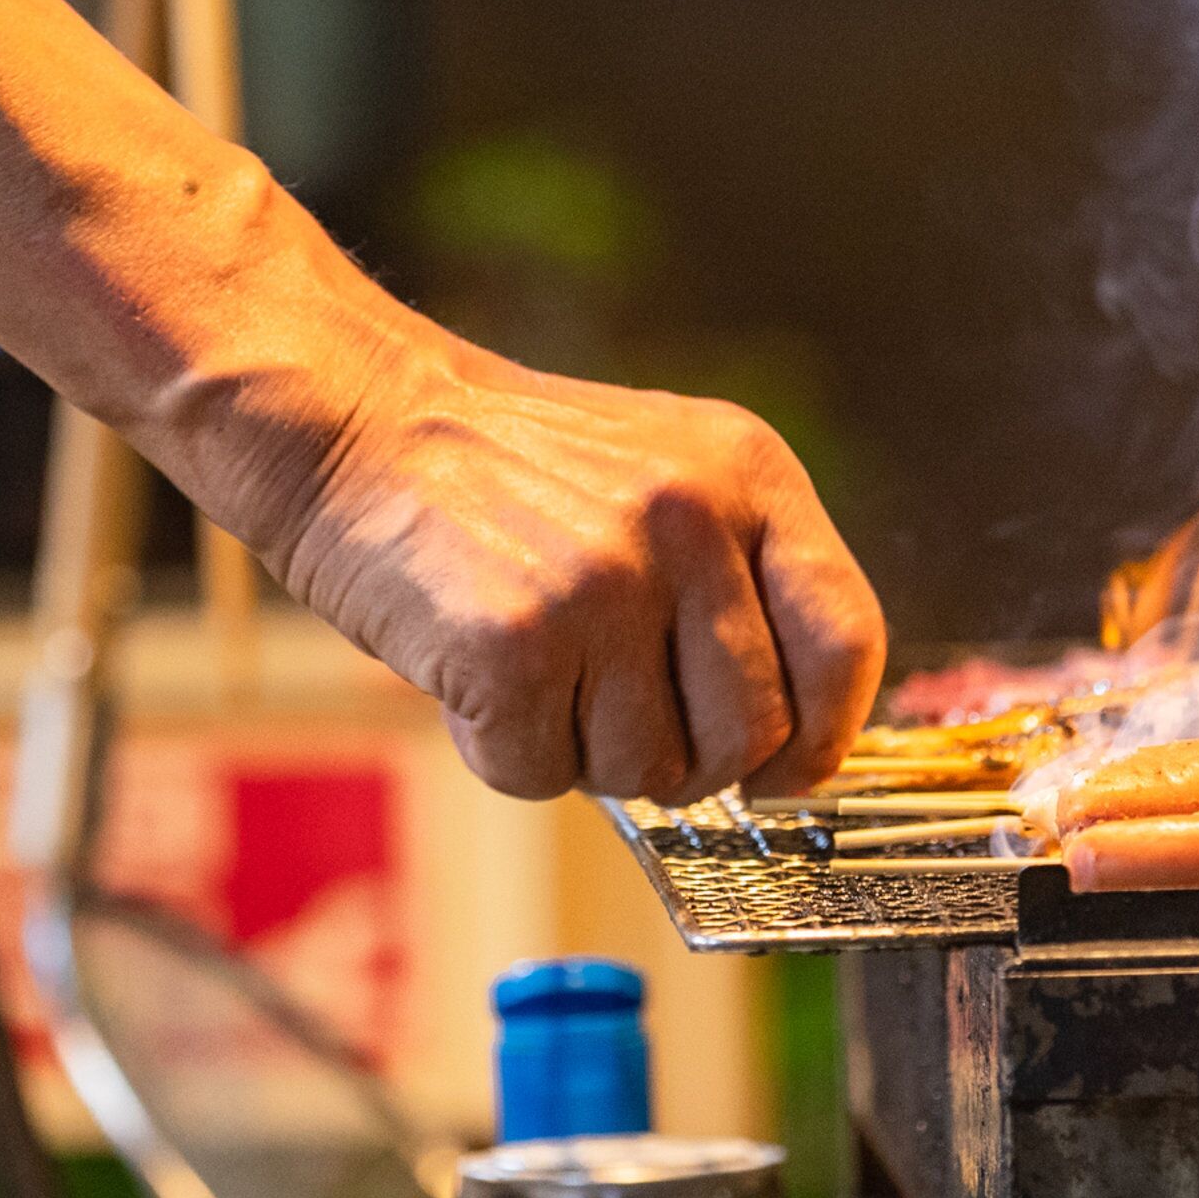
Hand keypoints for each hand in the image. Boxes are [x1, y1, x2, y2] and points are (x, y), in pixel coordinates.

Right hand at [264, 338, 884, 803]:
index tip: (787, 773)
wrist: (353, 423)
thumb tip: (791, 751)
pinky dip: (499, 751)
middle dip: (684, 762)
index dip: (822, 735)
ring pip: (646, 772)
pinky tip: (473, 676)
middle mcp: (690, 522)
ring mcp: (605, 582)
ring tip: (529, 664)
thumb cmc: (501, 474)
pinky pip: (541, 774)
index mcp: (747, 473)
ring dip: (580, 752)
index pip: (845, 640)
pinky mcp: (517, 642)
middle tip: (610, 716)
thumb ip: (735, 582)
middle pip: (751, 736)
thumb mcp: (658, 476)